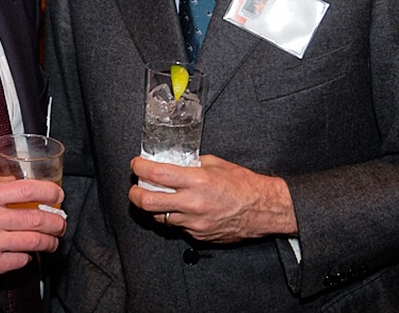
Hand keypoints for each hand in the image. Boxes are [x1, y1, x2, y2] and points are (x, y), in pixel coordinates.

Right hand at [0, 178, 65, 289]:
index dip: (48, 191)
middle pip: (36, 218)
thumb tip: (10, 181)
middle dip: (56, 222)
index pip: (26, 189)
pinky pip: (20, 260)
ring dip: (49, 242)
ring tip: (52, 241)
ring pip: (33, 241)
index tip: (58, 195)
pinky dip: (28, 257)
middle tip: (61, 223)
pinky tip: (27, 254)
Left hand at [128, 155, 296, 243]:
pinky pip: (176, 227)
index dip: (140, 168)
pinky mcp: (198, 236)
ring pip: (159, 217)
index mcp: (197, 181)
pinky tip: (179, 209)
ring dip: (153, 206)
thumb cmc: (244, 185)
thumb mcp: (216, 164)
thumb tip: (173, 162)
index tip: (136, 164)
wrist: (264, 210)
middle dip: (135, 193)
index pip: (157, 174)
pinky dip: (173, 217)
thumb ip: (192, 164)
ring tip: (156, 197)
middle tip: (135, 187)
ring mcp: (194, 223)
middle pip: (147, 202)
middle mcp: (193, 204)